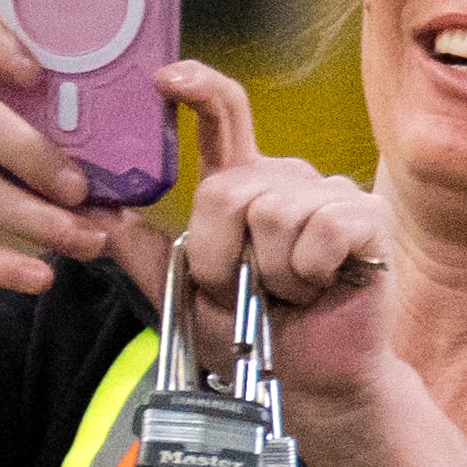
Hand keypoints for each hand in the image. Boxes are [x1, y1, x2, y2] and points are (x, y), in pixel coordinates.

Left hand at [123, 62, 394, 443]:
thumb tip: (98, 213)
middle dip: (224, 256)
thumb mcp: (185, 296)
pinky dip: (310, 272)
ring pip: (273, 214)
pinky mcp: (368, 217)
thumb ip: (144, 253)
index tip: (165, 80)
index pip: (224, 115)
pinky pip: (321, 230)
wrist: (314, 386)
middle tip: (250, 291)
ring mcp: (330, 194)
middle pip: (229, 189)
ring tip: (291, 294)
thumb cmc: (256, 340)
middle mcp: (287, 180)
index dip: (198, 88)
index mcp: (245, 187)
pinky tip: (323, 286)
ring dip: (271, 273)